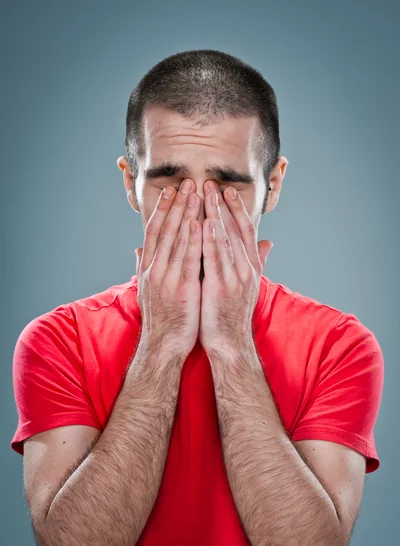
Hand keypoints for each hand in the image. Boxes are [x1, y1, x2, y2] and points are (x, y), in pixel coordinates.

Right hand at [135, 180, 202, 359]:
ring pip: (177, 240)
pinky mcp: (182, 290)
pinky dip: (194, 241)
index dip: (163, 210)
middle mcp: (155, 270)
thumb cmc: (161, 318)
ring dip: (187, 215)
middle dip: (177, 205)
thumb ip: (143, 267)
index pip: (155, 232)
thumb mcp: (147, 290)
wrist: (163, 346)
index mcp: (148, 268)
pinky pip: (190, 260)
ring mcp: (167, 279)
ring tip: (196, 194)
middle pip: (166, 230)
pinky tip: (200, 224)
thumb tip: (138, 250)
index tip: (172, 191)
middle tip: (186, 182)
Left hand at [199, 181, 272, 354]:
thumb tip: (268, 242)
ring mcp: (234, 278)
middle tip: (211, 183)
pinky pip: (214, 258)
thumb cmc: (233, 314)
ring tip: (204, 194)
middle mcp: (246, 269)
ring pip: (225, 239)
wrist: (230, 343)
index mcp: (251, 267)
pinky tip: (202, 222)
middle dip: (223, 205)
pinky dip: (209, 239)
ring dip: (214, 214)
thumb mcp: (249, 285)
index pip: (245, 231)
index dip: (236, 209)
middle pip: (235, 230)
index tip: (227, 190)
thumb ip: (257, 260)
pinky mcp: (220, 287)